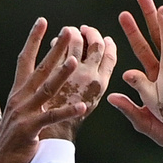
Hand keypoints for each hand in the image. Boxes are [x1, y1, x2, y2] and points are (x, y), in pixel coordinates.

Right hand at [0, 20, 85, 162]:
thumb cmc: (15, 143)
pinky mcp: (29, 130)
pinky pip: (52, 118)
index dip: (34, 40)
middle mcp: (19, 99)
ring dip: (61, 75)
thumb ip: (30, 99)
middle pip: (39, 69)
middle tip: (69, 31)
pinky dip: (67, 112)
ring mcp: (23, 113)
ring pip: (46, 90)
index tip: (43, 22)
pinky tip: (82, 107)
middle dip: (55, 49)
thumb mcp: (21, 115)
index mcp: (17, 93)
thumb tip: (40, 84)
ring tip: (75, 61)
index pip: (25, 60)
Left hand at [40, 25, 117, 141]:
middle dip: (92, 33)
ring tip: (70, 31)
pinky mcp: (53, 72)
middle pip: (96, 44)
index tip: (104, 38)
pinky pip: (58, 49)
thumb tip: (92, 57)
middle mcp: (89, 77)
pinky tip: (55, 42)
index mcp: (100, 85)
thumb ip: (94, 81)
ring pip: (76, 42)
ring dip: (73, 33)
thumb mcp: (90, 100)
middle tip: (85, 30)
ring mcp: (70, 73)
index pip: (110, 56)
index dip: (108, 44)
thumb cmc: (70, 119)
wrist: (52, 132)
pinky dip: (58, 43)